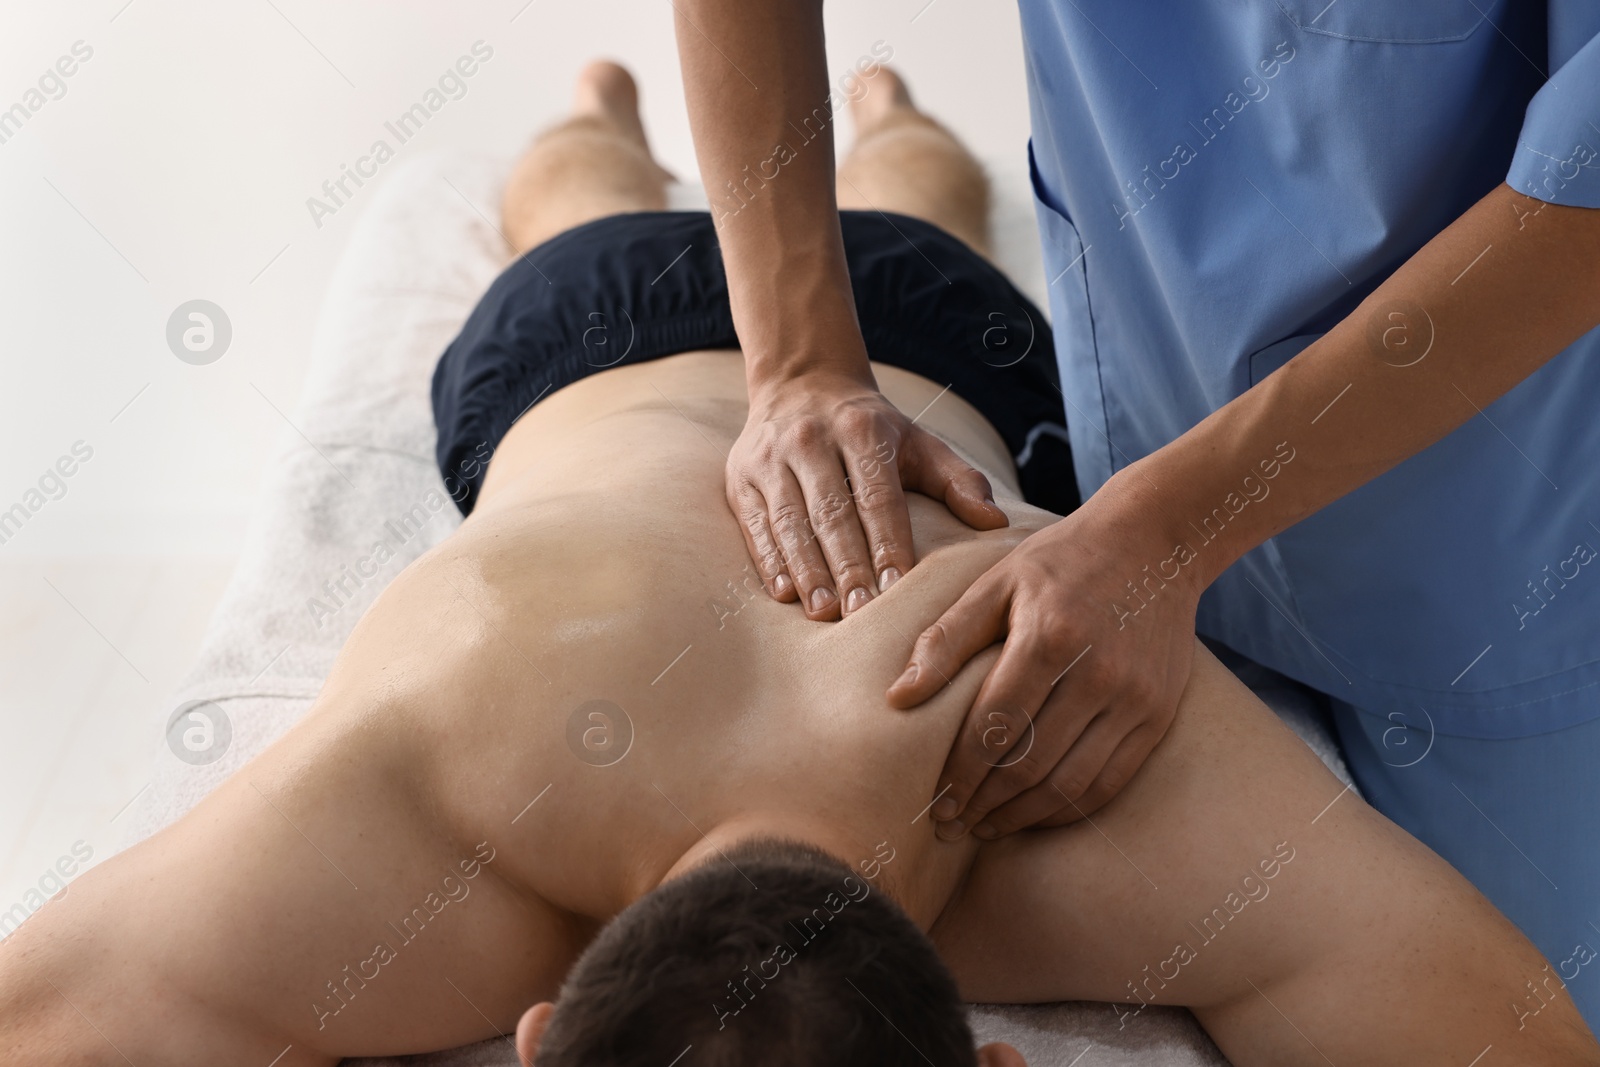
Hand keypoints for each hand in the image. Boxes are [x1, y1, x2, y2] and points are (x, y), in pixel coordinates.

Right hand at [729, 372, 1007, 619]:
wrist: (801, 383)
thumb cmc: (870, 430)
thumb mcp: (918, 443)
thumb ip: (959, 481)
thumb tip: (994, 523)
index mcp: (862, 431)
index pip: (877, 495)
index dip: (887, 541)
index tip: (897, 586)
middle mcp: (812, 440)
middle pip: (831, 512)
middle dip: (847, 565)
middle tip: (860, 612)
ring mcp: (770, 458)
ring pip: (790, 521)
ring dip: (807, 569)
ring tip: (824, 611)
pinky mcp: (741, 476)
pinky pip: (755, 524)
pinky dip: (770, 559)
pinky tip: (785, 592)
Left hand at [887, 473, 1201, 836]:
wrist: (1155, 543)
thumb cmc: (1061, 561)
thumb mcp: (996, 583)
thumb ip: (946, 639)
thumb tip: (897, 697)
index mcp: (1049, 636)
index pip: (994, 725)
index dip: (961, 772)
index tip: (936, 802)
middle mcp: (1097, 672)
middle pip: (1030, 763)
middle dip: (985, 803)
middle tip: (953, 825)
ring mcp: (1134, 697)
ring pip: (1071, 783)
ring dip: (1024, 815)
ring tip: (987, 827)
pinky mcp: (1159, 713)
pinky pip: (1111, 780)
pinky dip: (1070, 808)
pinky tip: (1036, 813)